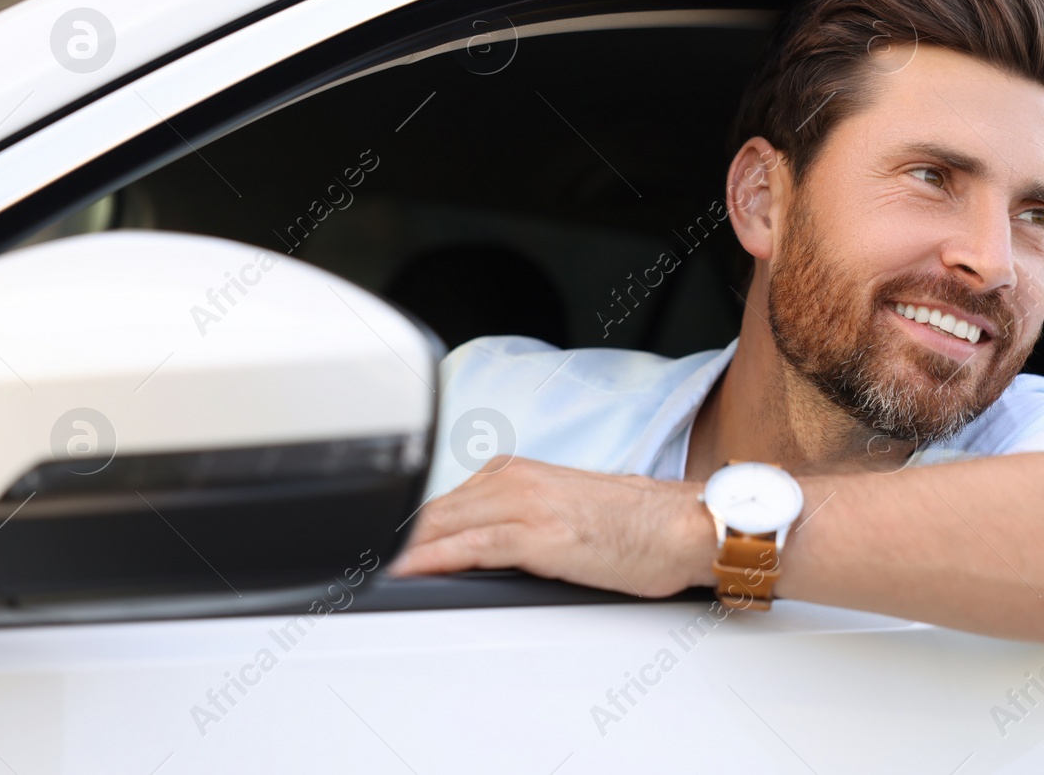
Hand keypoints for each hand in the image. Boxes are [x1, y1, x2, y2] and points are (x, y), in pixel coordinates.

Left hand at [389, 458, 716, 597]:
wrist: (682, 525)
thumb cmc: (638, 524)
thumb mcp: (567, 510)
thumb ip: (523, 518)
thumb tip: (490, 548)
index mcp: (522, 472)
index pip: (446, 500)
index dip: (409, 527)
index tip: (381, 547)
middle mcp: (517, 480)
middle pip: (434, 511)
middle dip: (395, 539)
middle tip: (360, 562)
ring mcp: (524, 505)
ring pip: (443, 526)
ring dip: (404, 551)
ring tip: (372, 572)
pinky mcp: (537, 536)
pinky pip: (468, 548)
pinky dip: (432, 560)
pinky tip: (407, 571)